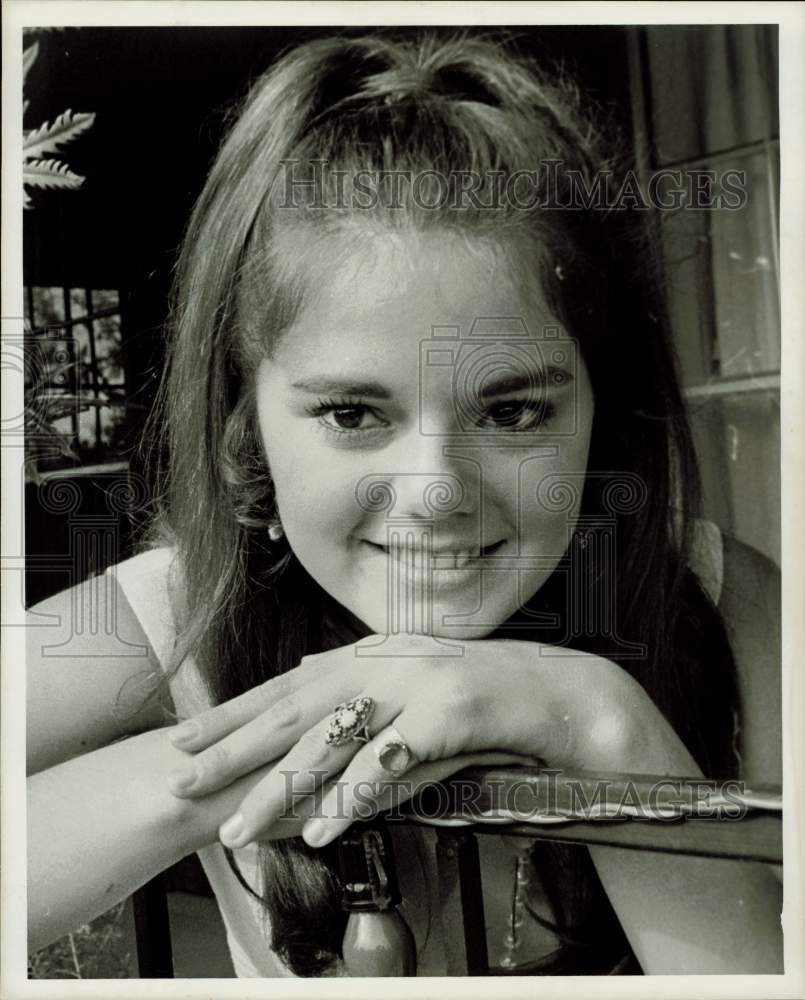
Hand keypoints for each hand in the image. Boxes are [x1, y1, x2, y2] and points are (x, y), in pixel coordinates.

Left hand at [165, 633, 692, 847]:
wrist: (560, 692)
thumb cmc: (483, 698)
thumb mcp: (415, 687)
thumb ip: (361, 697)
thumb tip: (306, 696)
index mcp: (370, 657)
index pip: (287, 686)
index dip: (234, 712)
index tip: (186, 739)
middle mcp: (384, 663)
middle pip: (295, 710)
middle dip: (234, 748)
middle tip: (183, 780)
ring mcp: (415, 684)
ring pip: (333, 740)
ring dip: (281, 787)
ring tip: (240, 827)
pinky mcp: (448, 713)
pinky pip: (391, 761)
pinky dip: (355, 795)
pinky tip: (324, 827)